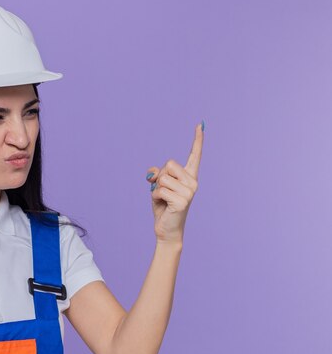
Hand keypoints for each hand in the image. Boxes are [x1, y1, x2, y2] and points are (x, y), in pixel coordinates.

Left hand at [145, 122, 203, 243]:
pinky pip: (160, 190)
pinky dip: (155, 197)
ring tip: (163, 200)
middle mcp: (193, 182)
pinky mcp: (183, 200)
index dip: (197, 140)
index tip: (200, 125)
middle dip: (160, 177)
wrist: (166, 229)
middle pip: (169, 164)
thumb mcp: (158, 186)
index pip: (194, 156)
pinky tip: (163, 205)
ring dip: (156, 189)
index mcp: (189, 177)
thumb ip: (157, 175)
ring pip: (162, 178)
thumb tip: (153, 172)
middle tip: (163, 192)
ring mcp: (190, 192)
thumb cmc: (163, 206)